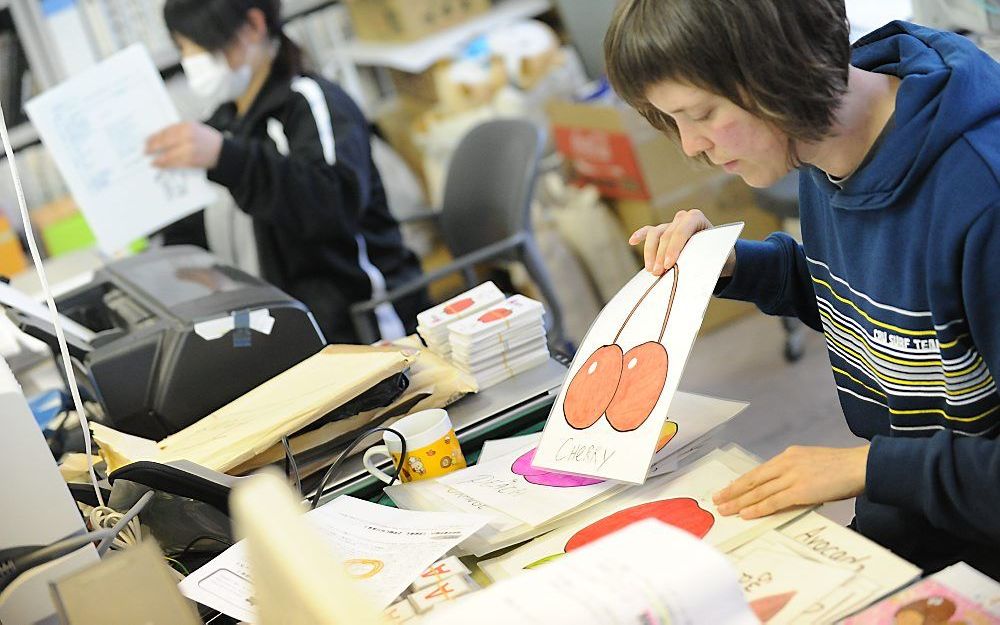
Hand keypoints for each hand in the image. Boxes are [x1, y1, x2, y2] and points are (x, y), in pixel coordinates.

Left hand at [146, 122, 222, 169]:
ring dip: (158, 159)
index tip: (147, 141)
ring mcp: (189, 150)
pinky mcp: (191, 161)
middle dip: (153, 147)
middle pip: (164, 142)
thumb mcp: (193, 128)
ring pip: (168, 155)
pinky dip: (166, 165)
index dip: (154, 137)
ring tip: (152, 161)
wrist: (222, 152)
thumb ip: (178, 131)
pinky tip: (160, 165)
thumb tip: (159, 138)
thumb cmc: (206, 139)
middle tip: (146, 151)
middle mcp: (187, 137)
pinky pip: (175, 163)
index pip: (165, 131)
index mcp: (187, 126)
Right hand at [628, 209, 734, 276]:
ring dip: (650, 252)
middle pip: (666, 235)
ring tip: (651, 270)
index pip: (680, 232)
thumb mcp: (714, 254)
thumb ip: (700, 256)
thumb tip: (689, 270)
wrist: (717, 252)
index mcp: (696, 218)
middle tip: (658, 272)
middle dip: (661, 255)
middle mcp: (682, 218)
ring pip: (655, 234)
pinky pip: (649, 232)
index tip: (668, 265)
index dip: (673, 248)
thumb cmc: (716, 254)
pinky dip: (640, 235)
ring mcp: (670, 224)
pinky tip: (632, 241)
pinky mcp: (662, 231)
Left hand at [712, 445, 869, 519]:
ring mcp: (792, 477)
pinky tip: (745, 514)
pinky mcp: (800, 490)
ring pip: (759, 491)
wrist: (860, 465)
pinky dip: (757, 508)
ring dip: (739, 502)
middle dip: (733, 491)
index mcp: (788, 456)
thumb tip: (783, 490)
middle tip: (716, 500)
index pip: (759, 471)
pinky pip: (773, 501)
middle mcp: (786, 464)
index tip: (728, 489)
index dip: (741, 482)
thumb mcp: (813, 464)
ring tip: (724, 510)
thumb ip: (796, 474)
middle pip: (753, 480)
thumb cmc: (842, 468)